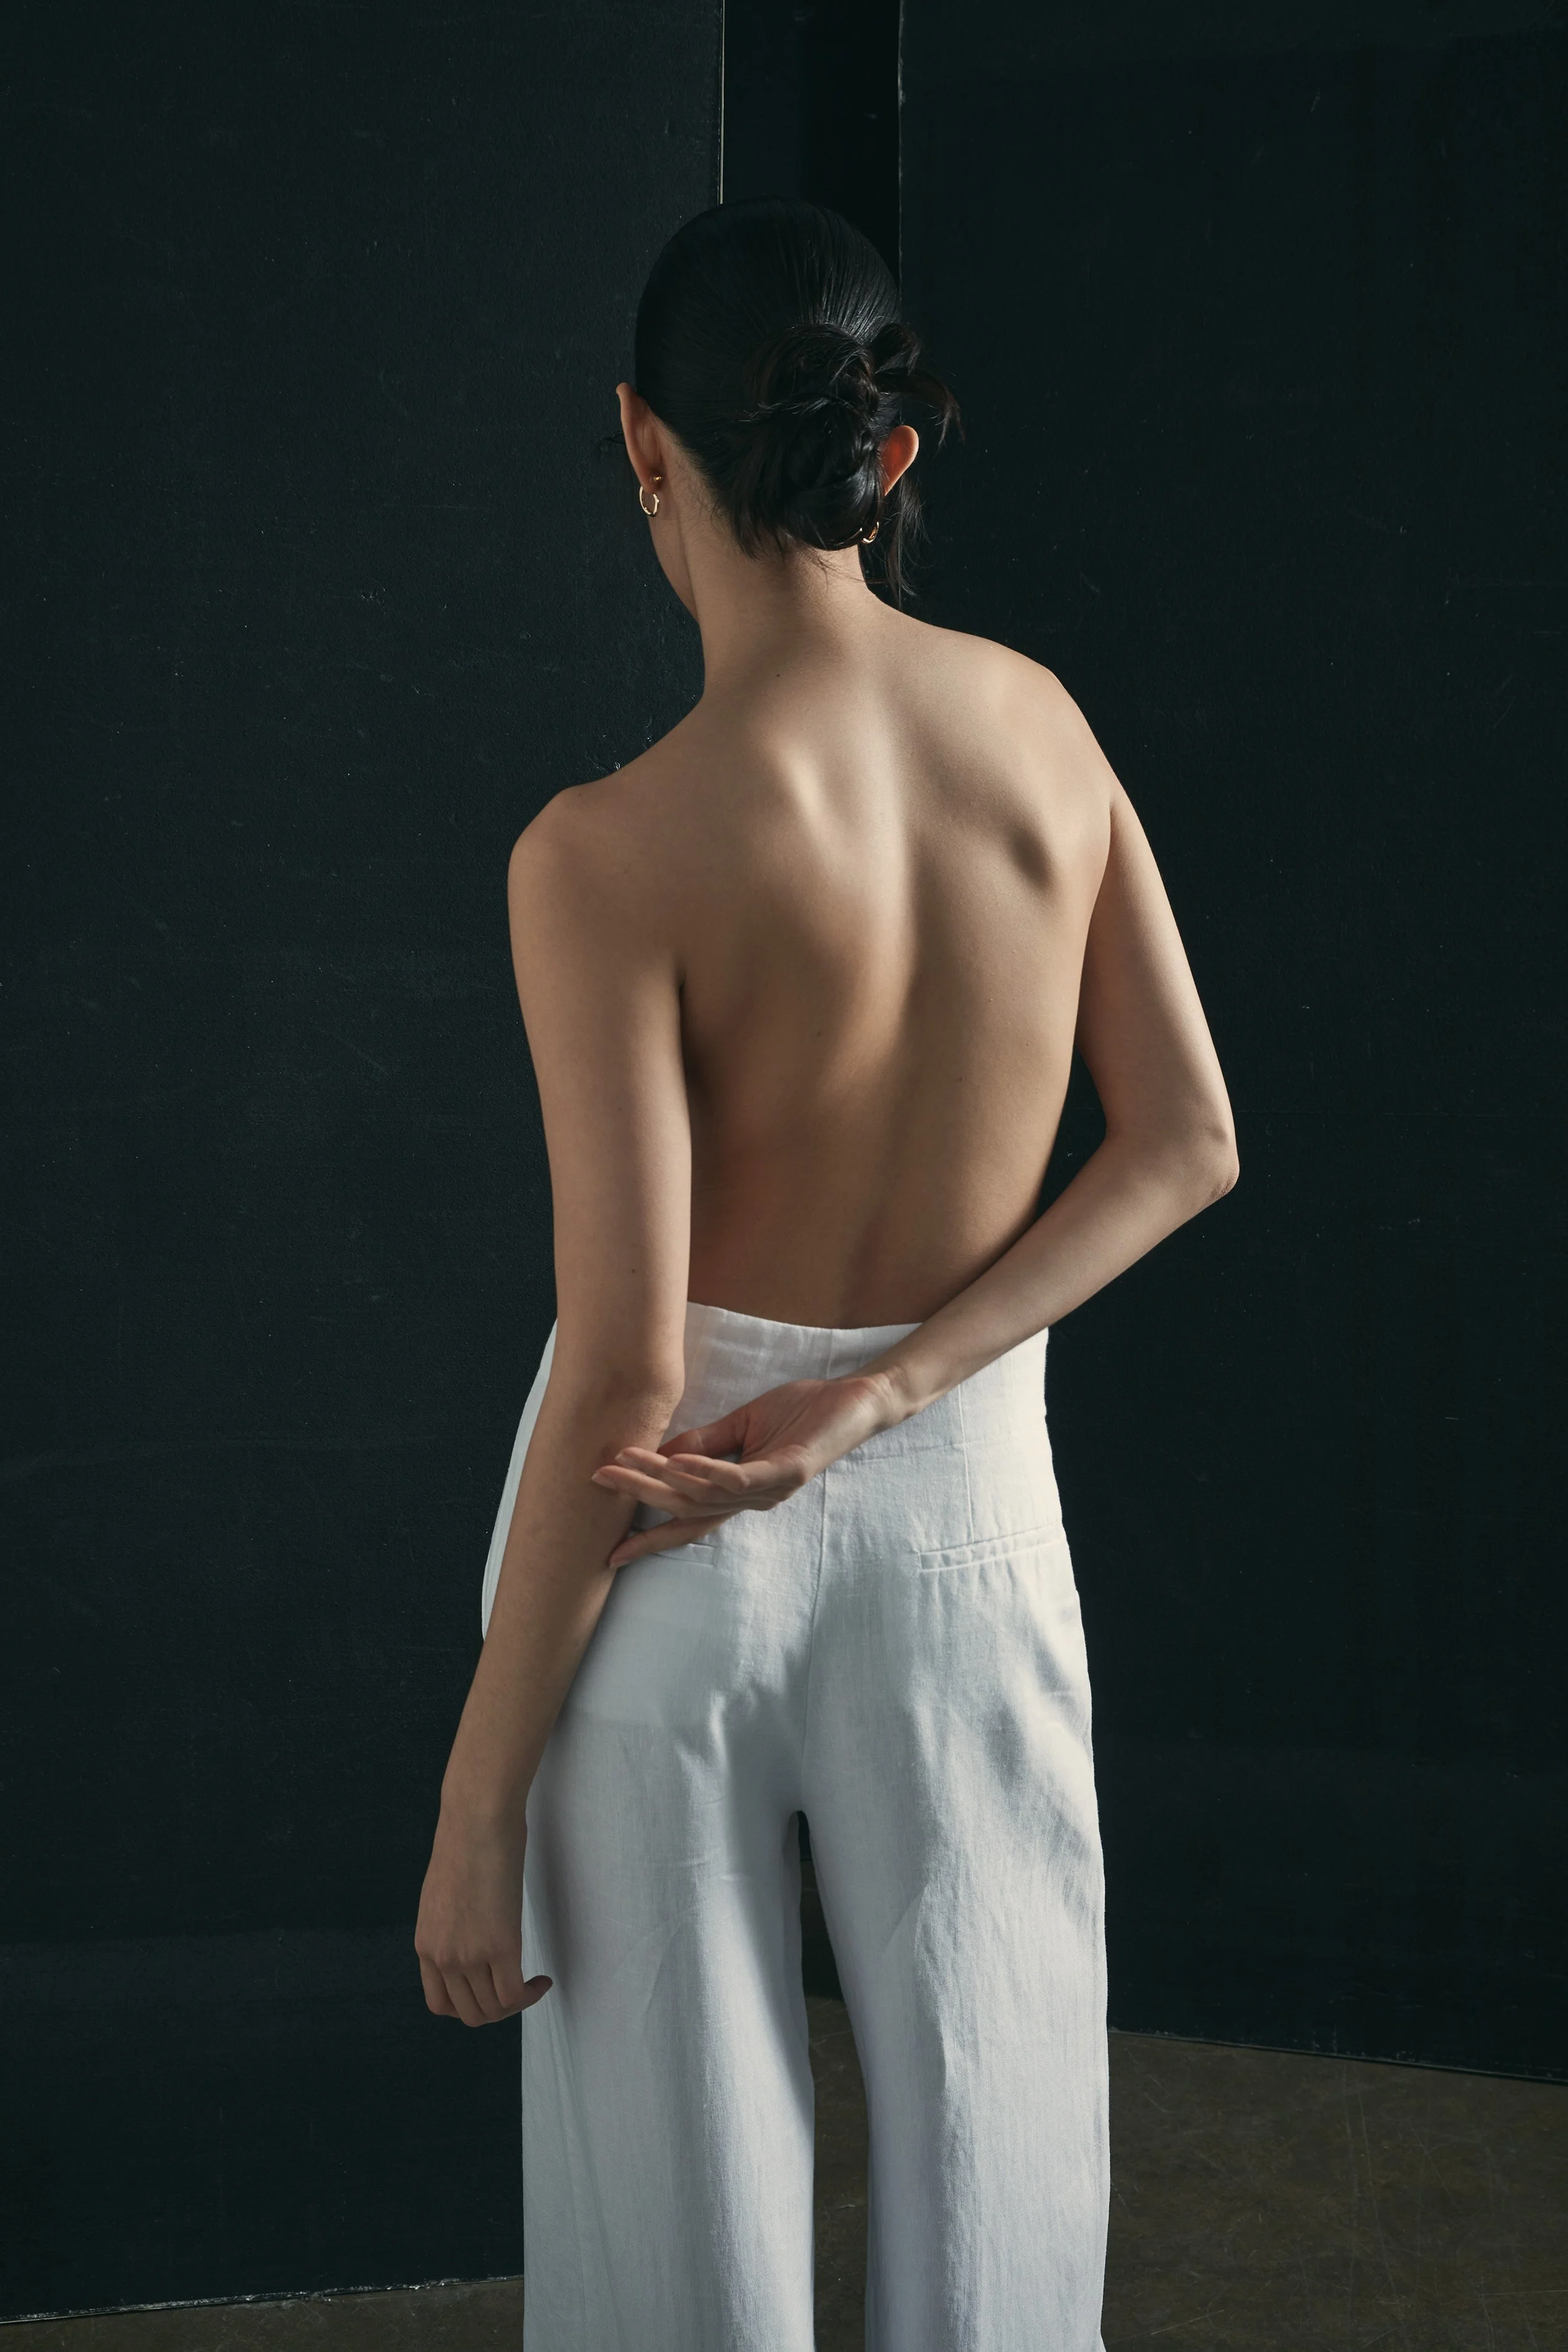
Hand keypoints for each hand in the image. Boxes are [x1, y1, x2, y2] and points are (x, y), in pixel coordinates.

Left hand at [415, 1804, 552, 2025]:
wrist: (477, 1819)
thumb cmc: (466, 1843)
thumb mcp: (442, 1896)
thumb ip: (450, 1925)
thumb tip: (470, 1934)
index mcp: (426, 1946)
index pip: (440, 2004)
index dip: (469, 2006)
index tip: (490, 1989)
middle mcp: (443, 1958)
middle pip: (470, 2013)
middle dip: (497, 2010)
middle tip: (518, 1988)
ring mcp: (469, 1955)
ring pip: (494, 2010)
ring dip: (517, 2004)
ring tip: (533, 1984)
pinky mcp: (500, 1945)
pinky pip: (515, 1994)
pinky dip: (532, 1994)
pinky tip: (542, 1980)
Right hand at [591, 1370, 895, 1566]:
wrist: (857, 1398)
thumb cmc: (803, 1411)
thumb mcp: (743, 1424)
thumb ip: (704, 1444)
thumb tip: (659, 1456)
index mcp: (740, 1492)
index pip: (688, 1519)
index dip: (651, 1536)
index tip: (612, 1551)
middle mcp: (753, 1499)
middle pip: (687, 1509)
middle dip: (642, 1500)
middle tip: (601, 1484)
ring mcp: (771, 1489)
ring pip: (704, 1494)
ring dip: (661, 1480)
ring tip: (626, 1463)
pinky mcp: (789, 1471)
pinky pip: (739, 1479)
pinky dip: (706, 1473)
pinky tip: (676, 1464)